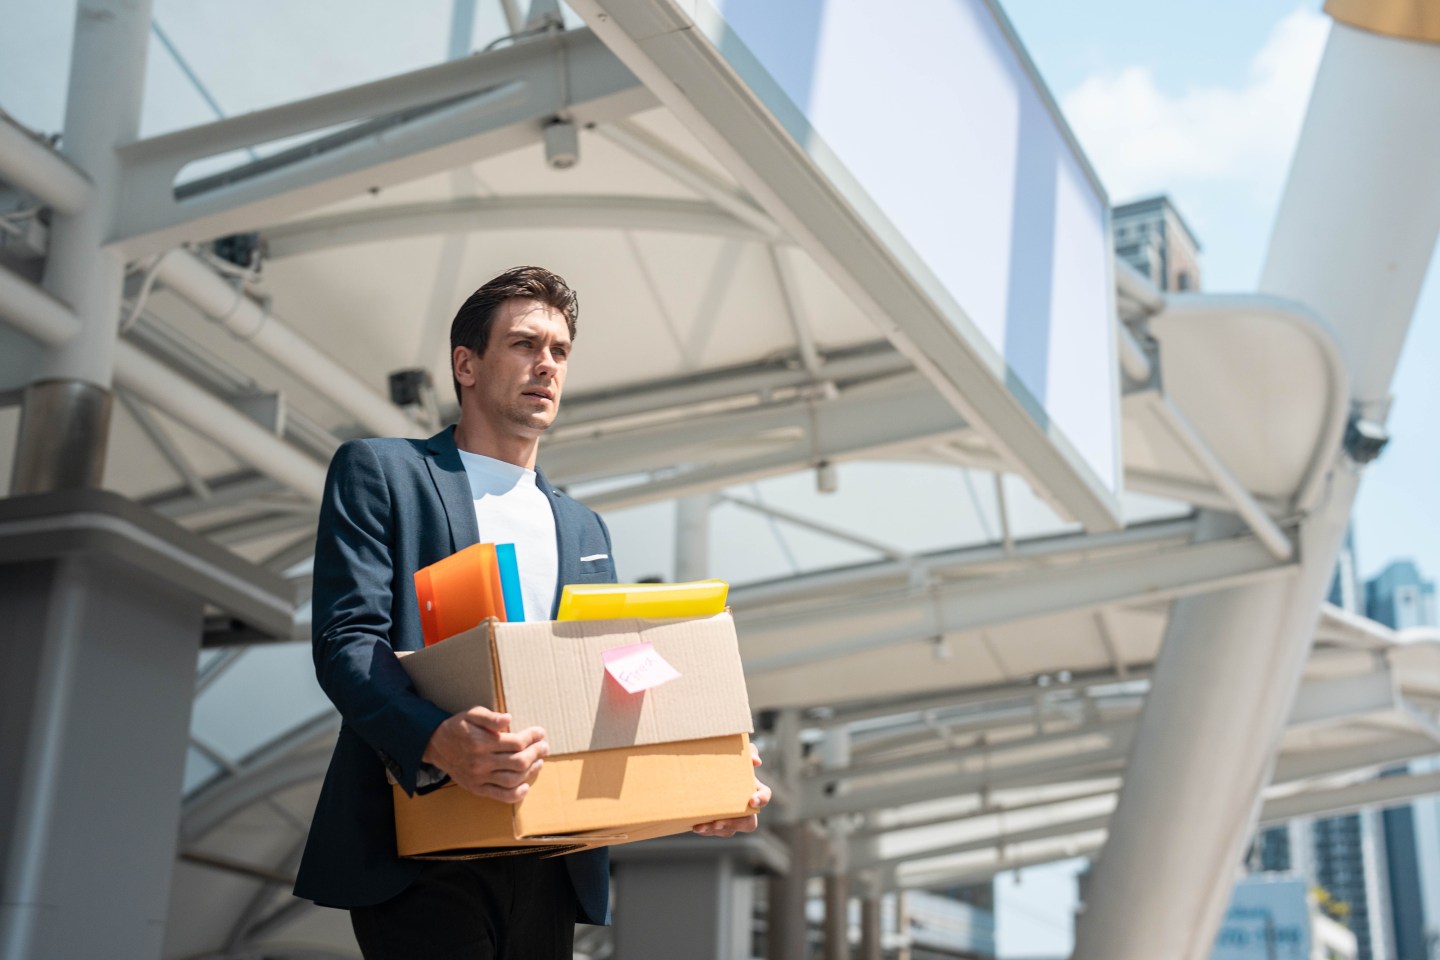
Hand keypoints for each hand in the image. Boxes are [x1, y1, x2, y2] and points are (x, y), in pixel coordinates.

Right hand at [422, 706, 548, 802]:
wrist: (436, 745)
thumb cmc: (458, 727)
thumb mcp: (472, 714)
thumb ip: (490, 717)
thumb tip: (509, 719)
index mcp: (481, 742)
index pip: (516, 743)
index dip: (532, 737)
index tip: (540, 732)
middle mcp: (480, 762)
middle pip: (518, 762)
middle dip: (536, 753)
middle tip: (544, 747)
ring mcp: (479, 778)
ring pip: (512, 779)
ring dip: (531, 771)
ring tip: (538, 762)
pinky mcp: (477, 788)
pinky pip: (500, 796)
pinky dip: (516, 794)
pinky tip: (526, 786)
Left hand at [693, 742, 770, 837]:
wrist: (702, 773)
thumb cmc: (725, 762)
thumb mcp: (737, 752)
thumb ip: (750, 751)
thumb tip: (756, 762)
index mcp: (754, 789)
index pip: (765, 795)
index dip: (761, 799)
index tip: (752, 800)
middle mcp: (746, 808)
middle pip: (749, 822)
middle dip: (736, 823)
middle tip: (721, 820)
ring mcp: (733, 819)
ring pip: (730, 830)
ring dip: (716, 829)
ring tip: (702, 826)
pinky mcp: (718, 824)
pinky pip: (716, 832)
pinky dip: (706, 830)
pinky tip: (695, 826)